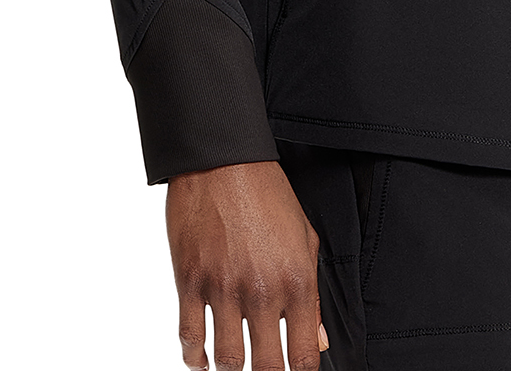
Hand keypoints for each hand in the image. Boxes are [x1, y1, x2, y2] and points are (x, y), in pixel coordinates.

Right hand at [166, 159, 328, 369]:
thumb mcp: (305, 238)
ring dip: (230, 369)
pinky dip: (195, 358)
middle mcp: (262, 292)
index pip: (305, 355)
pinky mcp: (190, 282)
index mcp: (297, 281)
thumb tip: (320, 340)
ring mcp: (223, 289)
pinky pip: (190, 338)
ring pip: (226, 360)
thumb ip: (314, 295)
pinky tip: (202, 358)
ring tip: (235, 365)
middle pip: (265, 367)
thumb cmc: (268, 194)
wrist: (224, 160)